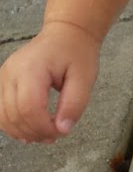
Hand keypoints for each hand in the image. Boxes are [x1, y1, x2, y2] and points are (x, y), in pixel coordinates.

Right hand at [0, 23, 99, 141]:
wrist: (65, 35)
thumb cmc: (76, 54)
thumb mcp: (85, 78)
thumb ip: (74, 104)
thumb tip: (62, 129)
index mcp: (32, 68)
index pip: (29, 107)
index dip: (43, 127)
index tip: (61, 131)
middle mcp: (12, 72)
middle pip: (14, 114)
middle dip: (35, 132)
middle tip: (55, 136)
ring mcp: (3, 77)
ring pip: (3, 116)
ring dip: (22, 132)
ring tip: (44, 135)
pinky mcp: (3, 82)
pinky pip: (1, 111)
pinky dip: (13, 125)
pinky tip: (30, 130)